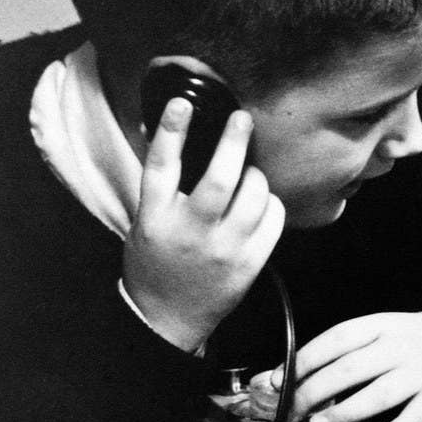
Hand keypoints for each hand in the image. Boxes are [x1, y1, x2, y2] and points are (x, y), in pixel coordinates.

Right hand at [123, 98, 284, 351]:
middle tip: (242, 120)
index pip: (161, 167)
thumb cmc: (156, 262)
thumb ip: (165, 188)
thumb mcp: (147, 222)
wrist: (166, 318)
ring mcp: (223, 250)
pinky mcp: (250, 264)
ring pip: (254, 197)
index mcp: (155, 218)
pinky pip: (274, 220)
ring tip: (250, 173)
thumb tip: (180, 136)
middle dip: (234, 143)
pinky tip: (261, 204)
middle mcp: (190, 232)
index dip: (171, 131)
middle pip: (219, 179)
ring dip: (256, 176)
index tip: (182, 103)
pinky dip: (272, 204)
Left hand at [286, 311, 421, 421]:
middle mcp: (403, 346)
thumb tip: (302, 375)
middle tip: (290, 412)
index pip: (338, 338)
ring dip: (344, 412)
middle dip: (314, 391)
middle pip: (351, 368)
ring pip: (378, 394)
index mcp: (385, 325)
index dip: (305, 359)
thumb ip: (355, 348)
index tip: (279, 380)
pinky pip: (412, 420)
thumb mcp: (391, 329)